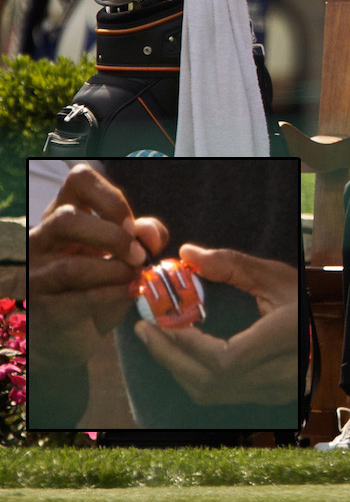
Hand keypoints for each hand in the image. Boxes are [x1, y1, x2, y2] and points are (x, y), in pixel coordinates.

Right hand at [28, 163, 167, 374]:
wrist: (74, 331)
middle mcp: (42, 239)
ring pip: (71, 266)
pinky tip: (130, 292)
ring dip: (114, 271)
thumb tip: (151, 235)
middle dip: (113, 237)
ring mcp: (36, 275)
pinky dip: (112, 295)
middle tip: (138, 255)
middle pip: (66, 219)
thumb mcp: (122, 250)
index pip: (78, 180)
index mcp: (63, 212)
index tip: (131, 222)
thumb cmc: (99, 280)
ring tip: (135, 277)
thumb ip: (141, 234)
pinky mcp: (42, 309)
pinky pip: (77, 300)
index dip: (110, 197)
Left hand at [133, 244, 298, 405]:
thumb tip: (188, 253)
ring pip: (209, 393)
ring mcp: (271, 391)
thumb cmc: (301, 299)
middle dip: (170, 356)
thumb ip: (231, 264)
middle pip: (210, 381)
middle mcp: (280, 372)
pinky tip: (179, 353)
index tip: (161, 320)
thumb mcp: (274, 275)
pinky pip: (217, 394)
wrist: (329, 329)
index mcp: (286, 337)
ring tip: (156, 338)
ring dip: (177, 367)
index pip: (226, 358)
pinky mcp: (261, 398)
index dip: (188, 344)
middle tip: (145, 328)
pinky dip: (192, 374)